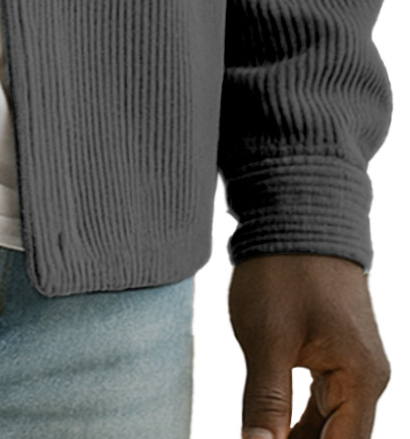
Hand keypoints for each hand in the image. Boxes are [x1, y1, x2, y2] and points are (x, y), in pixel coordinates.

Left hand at [229, 253, 389, 438]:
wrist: (294, 210)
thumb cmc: (283, 269)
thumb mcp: (267, 339)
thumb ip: (265, 402)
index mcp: (361, 380)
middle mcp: (366, 379)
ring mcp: (352, 365)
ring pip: (328, 427)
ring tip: (259, 438)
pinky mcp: (334, 354)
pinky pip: (321, 404)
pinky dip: (296, 421)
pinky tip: (270, 431)